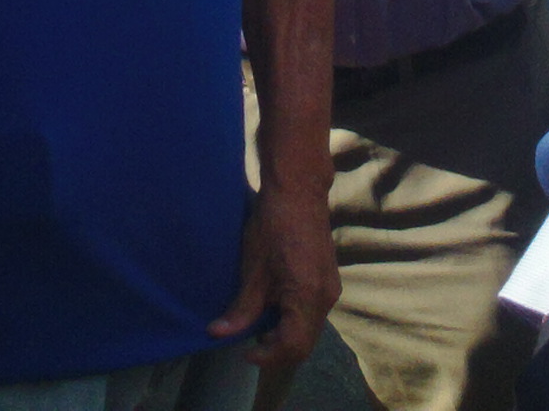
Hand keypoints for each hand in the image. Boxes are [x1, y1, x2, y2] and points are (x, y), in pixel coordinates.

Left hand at [210, 184, 339, 370]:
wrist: (298, 190)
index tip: (244, 353)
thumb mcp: (252, 270)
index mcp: (308, 297)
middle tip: (249, 346)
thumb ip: (241, 308)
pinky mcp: (329, 279)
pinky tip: (274, 308)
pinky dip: (294, 319)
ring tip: (258, 328)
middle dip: (277, 350)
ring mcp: (331, 288)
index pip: (293, 346)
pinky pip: (313, 312)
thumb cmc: (272, 226)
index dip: (267, 356)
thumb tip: (217, 333)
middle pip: (305, 342)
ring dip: (286, 335)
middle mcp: (326, 297)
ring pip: (310, 328)